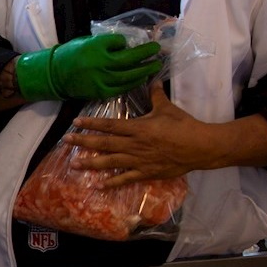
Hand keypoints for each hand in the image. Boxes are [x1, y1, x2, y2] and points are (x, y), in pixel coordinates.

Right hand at [14, 32, 162, 101]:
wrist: (55, 74)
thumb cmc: (72, 54)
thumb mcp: (88, 42)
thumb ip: (108, 44)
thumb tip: (127, 46)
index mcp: (97, 49)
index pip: (123, 47)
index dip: (139, 47)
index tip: (151, 45)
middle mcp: (100, 65)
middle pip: (130, 63)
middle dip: (147, 59)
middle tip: (159, 56)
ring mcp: (100, 80)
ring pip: (128, 78)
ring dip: (143, 73)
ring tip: (153, 68)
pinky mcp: (99, 92)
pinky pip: (120, 89)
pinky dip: (131, 84)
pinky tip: (139, 80)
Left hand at [67, 82, 215, 185]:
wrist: (200, 147)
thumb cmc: (184, 126)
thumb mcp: (168, 108)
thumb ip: (156, 95)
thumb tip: (153, 79)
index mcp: (138, 128)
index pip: (110, 125)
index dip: (91, 124)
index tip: (75, 123)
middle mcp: (134, 144)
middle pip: (104, 143)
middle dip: (83, 142)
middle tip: (66, 141)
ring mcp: (139, 160)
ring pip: (110, 162)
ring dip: (91, 164)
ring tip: (74, 164)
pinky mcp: (146, 172)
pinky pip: (125, 179)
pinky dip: (111, 183)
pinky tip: (97, 186)